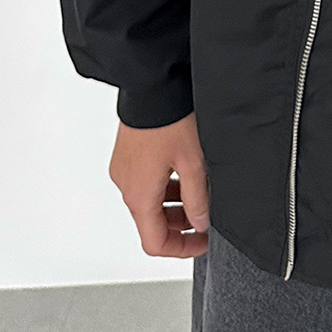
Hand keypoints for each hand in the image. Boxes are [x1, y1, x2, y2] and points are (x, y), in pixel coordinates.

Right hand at [108, 111, 208, 257]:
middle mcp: (126, 185)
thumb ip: (198, 198)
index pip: (155, 243)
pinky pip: (145, 181)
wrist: (150, 83)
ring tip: (200, 189)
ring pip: (150, 200)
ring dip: (174, 203)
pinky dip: (165, 185)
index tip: (204, 241)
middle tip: (206, 215)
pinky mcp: (127, 154)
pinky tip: (186, 170)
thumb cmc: (169, 119)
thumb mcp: (193, 162)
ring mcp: (124, 169)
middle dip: (181, 224)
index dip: (183, 248)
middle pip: (151, 222)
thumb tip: (202, 222)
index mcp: (140, 195)